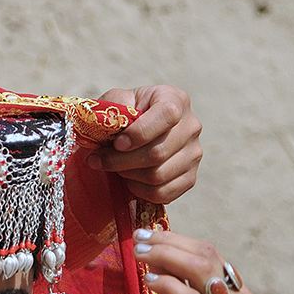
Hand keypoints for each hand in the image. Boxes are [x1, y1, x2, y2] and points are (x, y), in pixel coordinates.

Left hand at [91, 86, 202, 203]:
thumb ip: (112, 107)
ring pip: (157, 175)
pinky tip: (129, 180)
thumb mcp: (114, 102)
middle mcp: (191, 126)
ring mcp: (194, 154)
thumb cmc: (123, 116)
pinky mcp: (189, 178)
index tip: (117, 143)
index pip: (167, 115)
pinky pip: (162, 193)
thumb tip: (109, 126)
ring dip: (127, 175)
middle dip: (121, 160)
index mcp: (175, 99)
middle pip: (158, 152)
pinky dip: (139, 190)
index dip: (140, 133)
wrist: (132, 135)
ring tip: (115, 167)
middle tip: (99, 160)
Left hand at [135, 229, 252, 293]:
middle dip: (167, 242)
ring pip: (200, 269)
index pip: (206, 252)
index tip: (144, 234)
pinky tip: (149, 281)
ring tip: (138, 254)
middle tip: (137, 239)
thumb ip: (172, 288)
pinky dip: (168, 286)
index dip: (174, 238)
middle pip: (204, 254)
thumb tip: (152, 256)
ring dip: (165, 256)